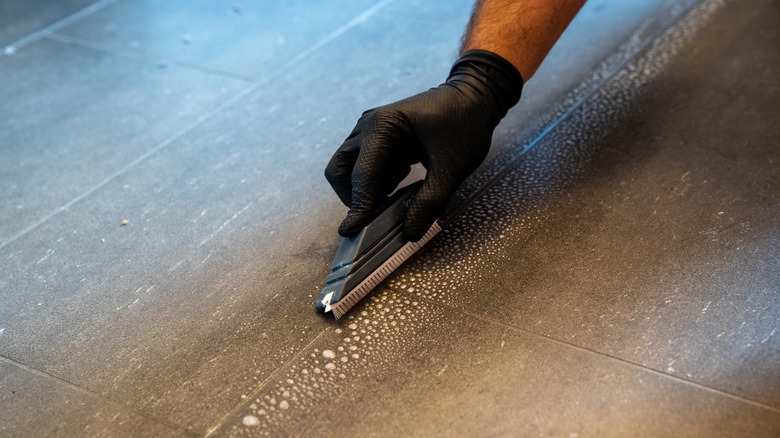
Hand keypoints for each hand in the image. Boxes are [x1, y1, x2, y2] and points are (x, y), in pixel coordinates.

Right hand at [325, 50, 522, 240]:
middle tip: (374, 216)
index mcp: (383, 126)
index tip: (352, 231)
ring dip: (365, 189)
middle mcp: (368, 126)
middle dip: (352, 197)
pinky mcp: (378, 137)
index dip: (358, 206)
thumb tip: (410, 232)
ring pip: (348, 169)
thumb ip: (431, 202)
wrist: (474, 98)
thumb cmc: (465, 124)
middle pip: (340, 170)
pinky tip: (402, 181)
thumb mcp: (452, 168)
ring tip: (395, 196)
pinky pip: (364, 165)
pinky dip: (376, 181)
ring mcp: (370, 130)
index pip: (362, 175)